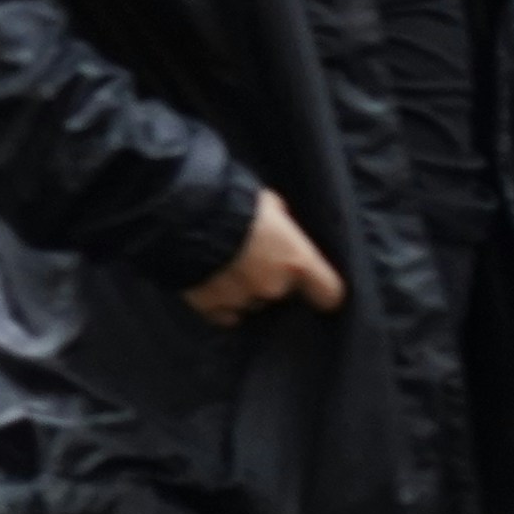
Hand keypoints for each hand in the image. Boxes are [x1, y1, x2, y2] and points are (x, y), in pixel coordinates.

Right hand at [183, 189, 344, 326]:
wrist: (184, 214)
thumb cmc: (232, 201)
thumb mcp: (269, 202)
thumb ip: (281, 223)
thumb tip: (280, 224)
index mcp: (296, 261)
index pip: (329, 293)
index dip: (321, 289)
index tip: (313, 285)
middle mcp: (274, 287)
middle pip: (282, 293)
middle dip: (269, 277)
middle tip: (251, 256)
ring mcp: (242, 300)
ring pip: (251, 301)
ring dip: (243, 288)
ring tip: (225, 265)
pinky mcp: (212, 306)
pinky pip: (223, 312)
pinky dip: (220, 302)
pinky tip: (212, 283)